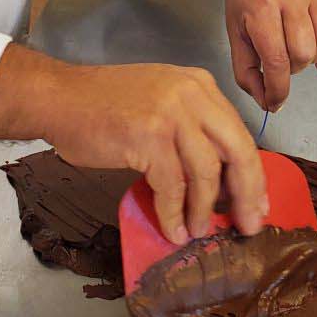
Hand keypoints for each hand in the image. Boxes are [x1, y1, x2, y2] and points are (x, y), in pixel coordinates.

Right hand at [0, 44, 267, 243]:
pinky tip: (172, 229)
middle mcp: (193, 95)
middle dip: (246, 193)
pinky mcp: (148, 136)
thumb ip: (192, 129)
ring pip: (206, 172)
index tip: (257, 204)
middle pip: (237, 151)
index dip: (252, 174)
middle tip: (248, 225)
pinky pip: (172, 185)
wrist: (60, 99)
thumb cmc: (105, 106)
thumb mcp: (162, 103)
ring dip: (204, 209)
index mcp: (200, 86)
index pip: (239, 133)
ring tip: (198, 231)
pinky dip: (174, 213)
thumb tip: (221, 180)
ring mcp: (171, 114)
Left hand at [211, 0, 316, 112]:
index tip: (276, 100)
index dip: (278, 89)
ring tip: (302, 54)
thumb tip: (266, 100)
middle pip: (303, 51)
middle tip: (284, 63)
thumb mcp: (235, 34)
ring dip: (316, 58)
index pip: (276, 59)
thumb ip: (246, 71)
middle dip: (294, 69)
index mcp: (260, 7)